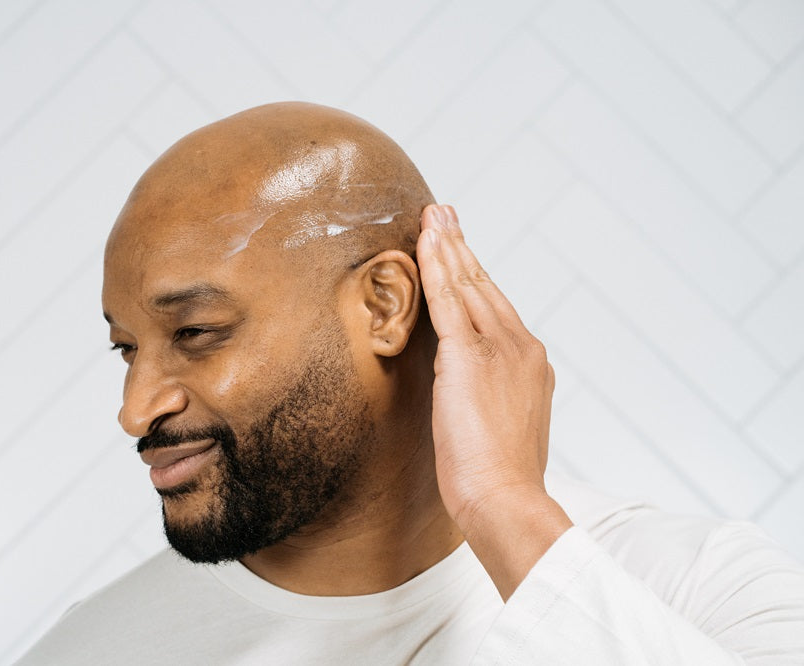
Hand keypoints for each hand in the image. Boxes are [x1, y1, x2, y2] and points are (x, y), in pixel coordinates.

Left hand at [417, 204, 570, 599]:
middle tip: (443, 213)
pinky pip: (447, 299)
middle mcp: (521, 346)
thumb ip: (495, 397)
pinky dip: (434, 266)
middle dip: (460, 247)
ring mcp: (498, 348)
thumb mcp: (505, 427)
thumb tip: (473, 390)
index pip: (496, 307)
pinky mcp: (469, 356)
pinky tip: (423, 241)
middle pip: (483, 285)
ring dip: (446, 245)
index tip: (460, 250)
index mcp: (532, 362)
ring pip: (466, 284)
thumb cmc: (502, 478)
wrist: (505, 498)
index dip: (474, 275)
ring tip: (431, 215)